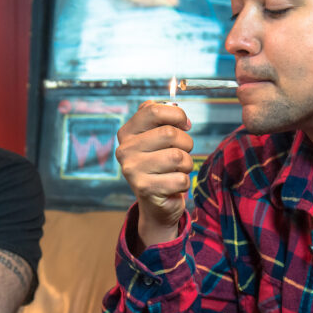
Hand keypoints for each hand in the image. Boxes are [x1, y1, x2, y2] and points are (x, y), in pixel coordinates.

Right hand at [115, 101, 193, 247]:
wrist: (155, 202)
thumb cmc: (160, 164)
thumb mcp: (156, 138)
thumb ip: (162, 118)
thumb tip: (178, 112)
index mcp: (127, 132)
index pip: (153, 110)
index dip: (176, 115)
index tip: (184, 125)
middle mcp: (125, 150)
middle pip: (170, 133)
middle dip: (186, 143)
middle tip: (182, 153)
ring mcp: (133, 170)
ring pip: (178, 157)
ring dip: (187, 165)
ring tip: (177, 170)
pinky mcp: (145, 189)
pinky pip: (181, 179)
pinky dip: (184, 183)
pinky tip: (173, 185)